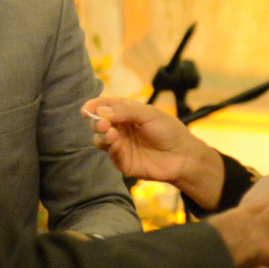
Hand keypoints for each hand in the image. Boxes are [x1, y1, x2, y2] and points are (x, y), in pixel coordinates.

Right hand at [81, 96, 228, 208]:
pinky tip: (116, 142)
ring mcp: (121, 145)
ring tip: (110, 132)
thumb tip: (101, 110)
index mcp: (127, 112)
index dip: (94, 106)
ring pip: (99, 139)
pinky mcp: (122, 161)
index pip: (105, 106)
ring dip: (101, 134)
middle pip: (98, 122)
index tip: (86, 109)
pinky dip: (109, 147)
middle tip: (103, 123)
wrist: (182, 156)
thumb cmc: (169, 131)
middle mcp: (121, 128)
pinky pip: (109, 153)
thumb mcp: (149, 114)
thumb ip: (125, 110)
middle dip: (97, 121)